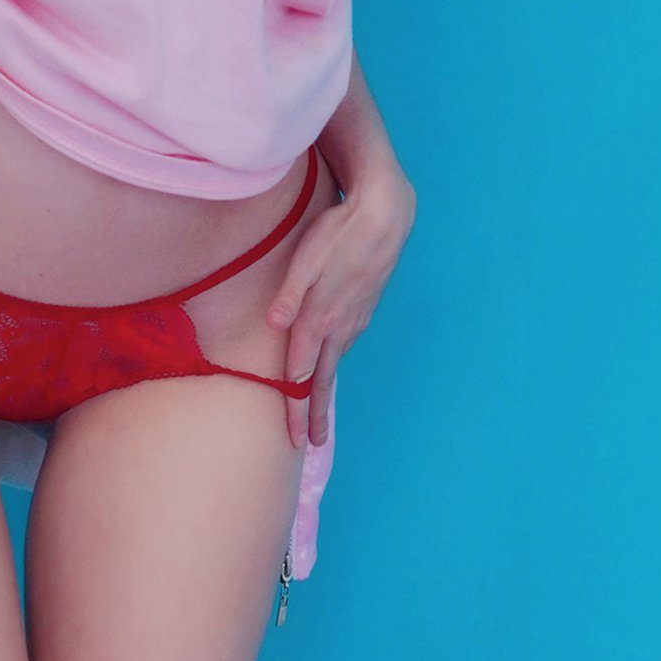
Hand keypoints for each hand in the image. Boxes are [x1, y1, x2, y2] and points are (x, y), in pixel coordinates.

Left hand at [265, 156, 416, 449]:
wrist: (387, 215)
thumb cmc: (340, 231)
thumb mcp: (308, 257)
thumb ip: (290, 293)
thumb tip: (274, 324)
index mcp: (319, 319)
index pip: (302, 374)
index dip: (294, 408)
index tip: (291, 438)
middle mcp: (338, 327)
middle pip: (322, 380)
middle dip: (313, 414)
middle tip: (309, 446)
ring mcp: (353, 320)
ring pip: (334, 364)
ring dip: (323, 393)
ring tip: (317, 418)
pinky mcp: (361, 310)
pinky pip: (343, 346)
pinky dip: (332, 366)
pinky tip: (328, 369)